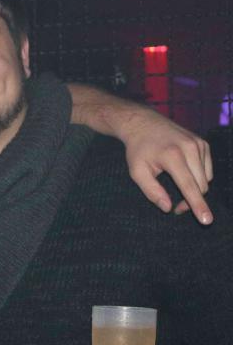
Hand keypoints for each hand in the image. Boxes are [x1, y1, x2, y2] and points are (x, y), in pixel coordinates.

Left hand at [120, 109, 212, 224]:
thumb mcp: (137, 172)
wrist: (143, 123)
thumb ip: (151, 191)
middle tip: (175, 208)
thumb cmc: (138, 150)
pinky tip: (182, 174)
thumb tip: (167, 208)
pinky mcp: (203, 143)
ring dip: (195, 190)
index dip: (197, 205)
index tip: (206, 220)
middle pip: (201, 186)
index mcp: (172, 156)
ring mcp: (199, 144)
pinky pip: (207, 170)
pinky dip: (198, 178)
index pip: (189, 186)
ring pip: (206, 179)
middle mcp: (190, 148)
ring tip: (176, 190)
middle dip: (191, 201)